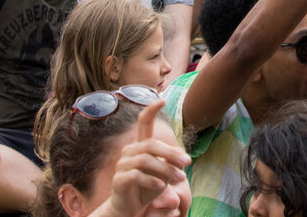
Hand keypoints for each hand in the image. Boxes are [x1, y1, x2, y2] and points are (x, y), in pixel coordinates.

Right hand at [105, 99, 190, 215]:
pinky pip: (136, 175)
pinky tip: (162, 186)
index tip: (163, 100)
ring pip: (146, 160)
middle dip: (171, 153)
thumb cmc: (149, 186)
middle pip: (151, 145)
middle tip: (187, 163)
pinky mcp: (119, 180)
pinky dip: (151, 180)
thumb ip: (173, 163)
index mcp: (141, 145)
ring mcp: (122, 165)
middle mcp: (129, 151)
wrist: (130, 207)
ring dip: (166, 170)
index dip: (151, 110)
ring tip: (180, 178)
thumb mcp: (165, 173)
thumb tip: (184, 157)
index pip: (143, 123)